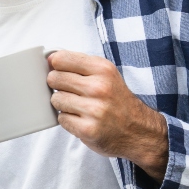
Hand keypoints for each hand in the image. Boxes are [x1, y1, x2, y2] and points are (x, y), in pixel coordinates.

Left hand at [46, 51, 168, 181]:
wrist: (138, 130)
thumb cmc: (117, 100)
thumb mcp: (106, 74)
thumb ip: (80, 64)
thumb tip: (50, 58)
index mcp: (102, 69)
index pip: (60, 59)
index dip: (55, 65)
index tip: (60, 71)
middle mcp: (99, 88)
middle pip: (54, 79)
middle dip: (58, 85)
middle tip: (70, 91)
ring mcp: (93, 110)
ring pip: (56, 99)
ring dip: (62, 104)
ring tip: (78, 107)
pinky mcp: (87, 129)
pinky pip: (61, 119)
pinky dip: (68, 120)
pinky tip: (81, 119)